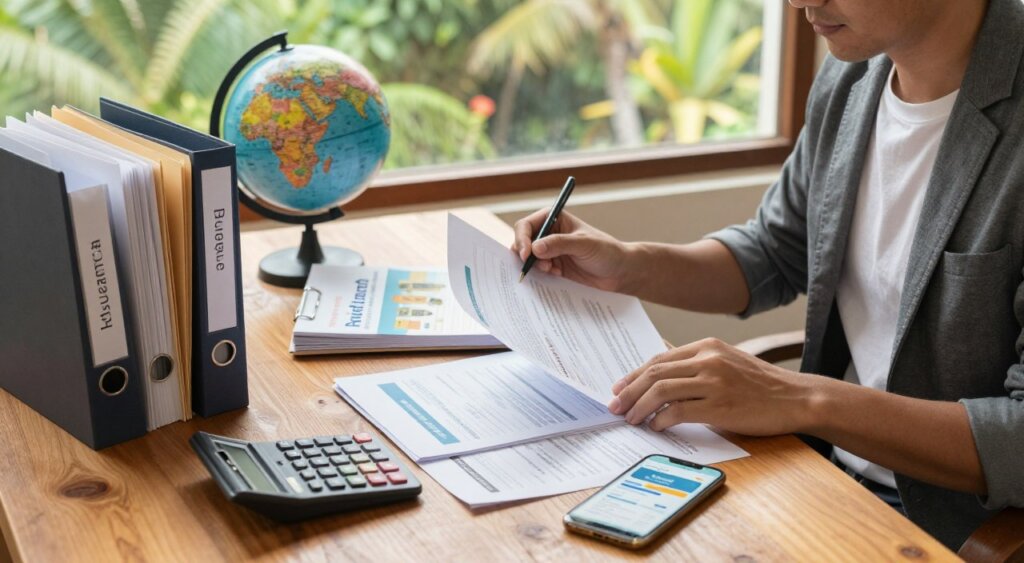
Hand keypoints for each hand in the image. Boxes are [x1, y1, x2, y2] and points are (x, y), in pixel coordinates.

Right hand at [511, 208, 630, 291]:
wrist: (620, 272)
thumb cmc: (607, 251)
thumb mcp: (584, 245)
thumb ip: (559, 244)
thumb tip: (535, 248)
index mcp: (554, 219)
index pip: (527, 225)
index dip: (522, 239)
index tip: (527, 254)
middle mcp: (549, 233)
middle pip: (523, 242)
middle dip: (526, 254)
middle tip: (538, 266)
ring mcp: (550, 251)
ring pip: (528, 258)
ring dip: (534, 266)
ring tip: (551, 270)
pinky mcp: (554, 266)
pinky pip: (538, 271)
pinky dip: (541, 275)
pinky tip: (557, 275)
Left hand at [607, 338, 824, 435]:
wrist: (797, 398)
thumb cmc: (762, 385)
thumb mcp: (728, 361)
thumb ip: (698, 365)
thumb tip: (660, 376)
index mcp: (708, 346)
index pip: (659, 358)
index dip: (634, 374)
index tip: (618, 388)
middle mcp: (708, 359)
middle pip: (654, 373)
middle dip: (628, 391)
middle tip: (615, 406)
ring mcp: (714, 382)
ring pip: (661, 390)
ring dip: (639, 407)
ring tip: (630, 419)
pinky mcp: (720, 406)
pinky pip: (678, 411)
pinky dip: (661, 420)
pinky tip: (656, 427)